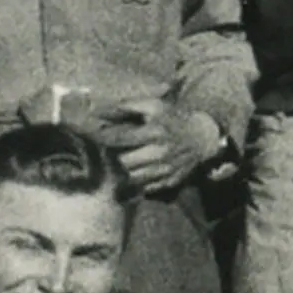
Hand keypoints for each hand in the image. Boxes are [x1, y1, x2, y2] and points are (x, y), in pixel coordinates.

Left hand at [96, 97, 222, 194]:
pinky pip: (143, 187)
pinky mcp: (168, 182)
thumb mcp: (152, 106)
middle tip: (101, 153)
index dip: (100, 137)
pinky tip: (130, 173)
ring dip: (121, 172)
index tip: (90, 136)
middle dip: (110, 157)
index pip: (118, 138)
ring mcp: (164, 170)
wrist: (202, 137)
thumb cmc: (173, 118)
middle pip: (122, 162)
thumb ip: (125, 107)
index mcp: (153, 132)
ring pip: (131, 178)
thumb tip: (97, 110)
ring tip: (114, 164)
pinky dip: (134, 181)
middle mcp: (159, 153)